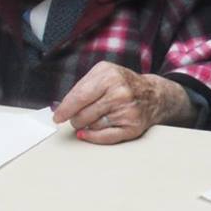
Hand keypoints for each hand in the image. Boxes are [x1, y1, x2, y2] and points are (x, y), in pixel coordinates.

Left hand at [51, 62, 189, 144]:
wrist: (153, 94)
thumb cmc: (122, 84)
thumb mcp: (103, 73)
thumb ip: (81, 87)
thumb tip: (61, 107)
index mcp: (109, 77)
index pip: (80, 97)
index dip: (65, 109)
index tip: (57, 117)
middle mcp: (120, 93)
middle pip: (83, 115)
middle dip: (75, 118)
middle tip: (78, 116)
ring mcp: (127, 111)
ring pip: (92, 126)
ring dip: (87, 125)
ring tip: (94, 117)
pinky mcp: (132, 127)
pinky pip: (104, 137)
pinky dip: (92, 137)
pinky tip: (87, 133)